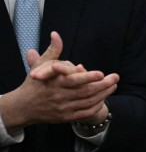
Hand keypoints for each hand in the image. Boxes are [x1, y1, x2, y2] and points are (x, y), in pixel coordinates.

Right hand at [0, 32, 118, 131]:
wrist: (22, 107)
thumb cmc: (34, 83)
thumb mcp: (40, 65)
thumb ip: (53, 51)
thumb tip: (55, 34)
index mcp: (54, 83)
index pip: (74, 81)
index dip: (88, 77)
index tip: (102, 73)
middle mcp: (59, 96)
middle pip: (86, 92)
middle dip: (103, 85)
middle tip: (116, 77)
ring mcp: (63, 108)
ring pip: (88, 102)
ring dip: (103, 94)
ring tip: (114, 85)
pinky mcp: (65, 117)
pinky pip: (85, 113)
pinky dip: (96, 106)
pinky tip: (104, 98)